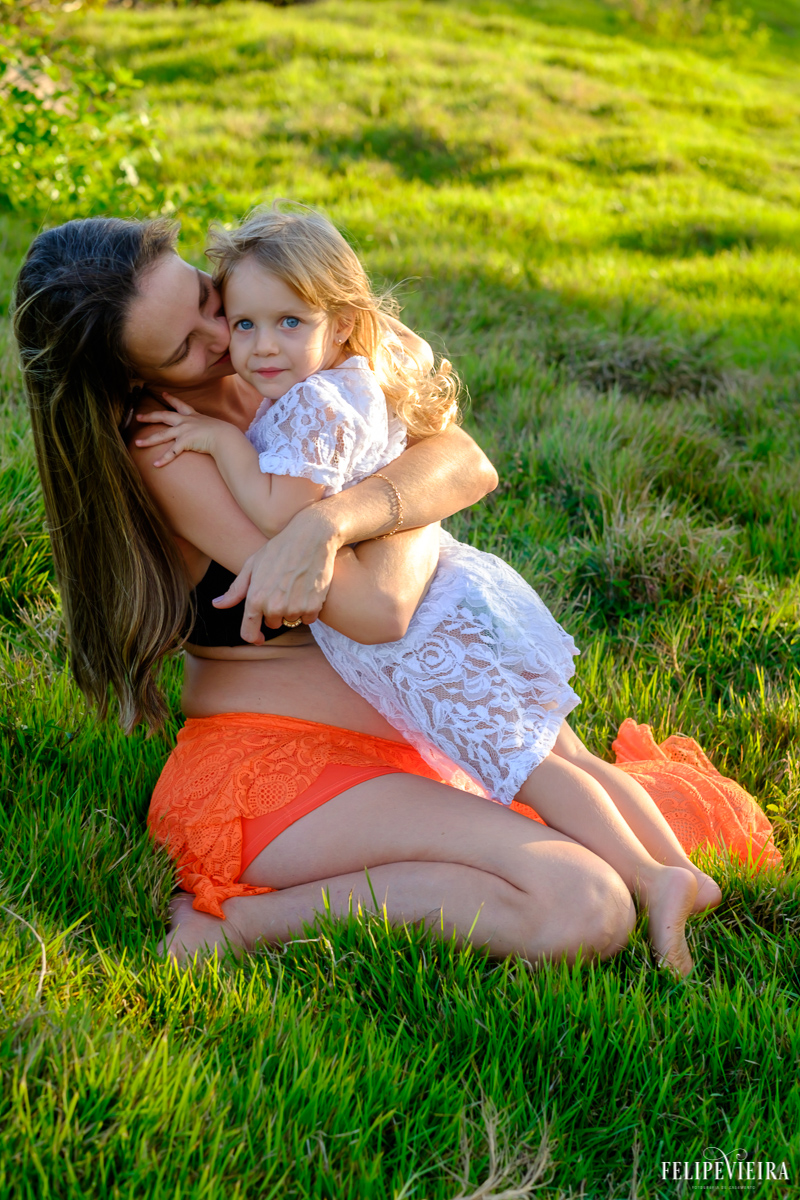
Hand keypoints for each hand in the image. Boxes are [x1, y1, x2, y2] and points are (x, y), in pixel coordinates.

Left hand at [134, 394, 229, 466]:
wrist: (226, 437)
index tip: (163, 394)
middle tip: (138, 417)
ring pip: (162, 435)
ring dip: (148, 440)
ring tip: (137, 443)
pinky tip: (156, 464)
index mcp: (193, 416)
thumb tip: (213, 432)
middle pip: (163, 416)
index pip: (180, 405)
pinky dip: (164, 459)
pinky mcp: (185, 442)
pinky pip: (172, 452)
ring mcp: (184, 431)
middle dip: (150, 417)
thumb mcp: (214, 426)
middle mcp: (186, 421)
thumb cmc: (224, 434)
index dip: (171, 399)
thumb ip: (208, 427)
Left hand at [212, 508, 339, 641]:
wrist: (310, 537)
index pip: (248, 633)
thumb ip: (235, 590)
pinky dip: (308, 608)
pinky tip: (307, 589)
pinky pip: (308, 618)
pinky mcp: (313, 606)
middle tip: (281, 588)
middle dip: (275, 612)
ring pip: (291, 621)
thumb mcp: (252, 565)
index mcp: (255, 598)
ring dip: (292, 609)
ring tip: (295, 585)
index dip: (253, 636)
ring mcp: (294, 607)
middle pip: (272, 624)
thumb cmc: (279, 548)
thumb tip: (217, 605)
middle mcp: (273, 606)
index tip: (258, 637)